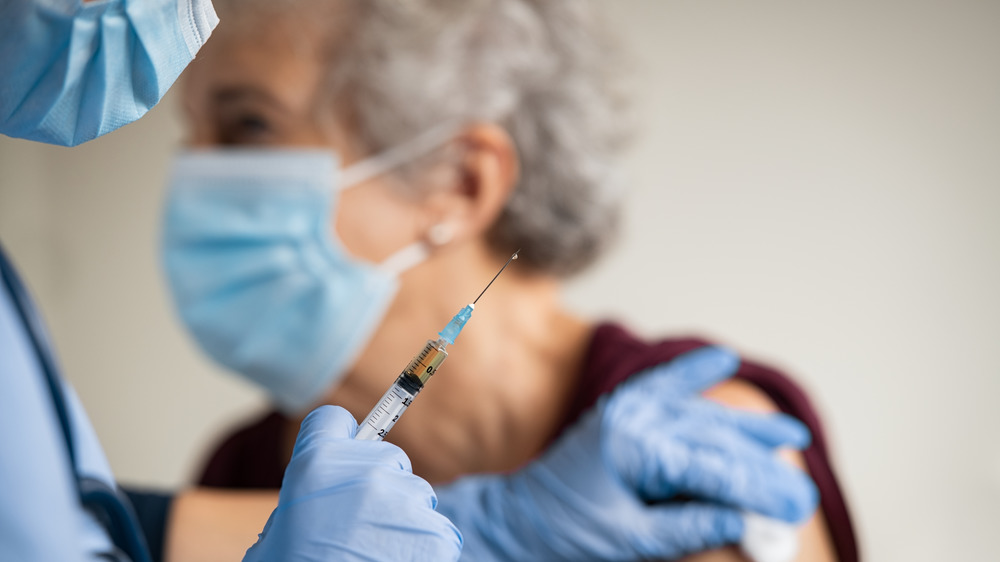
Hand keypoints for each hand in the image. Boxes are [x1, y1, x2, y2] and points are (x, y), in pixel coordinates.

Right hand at [243, 406, 461, 561]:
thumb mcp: (278, 530)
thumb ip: (307, 492)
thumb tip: (331, 482)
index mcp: (314, 465)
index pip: (333, 420)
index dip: (338, 440)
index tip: (342, 458)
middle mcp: (363, 473)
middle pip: (387, 458)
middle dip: (379, 487)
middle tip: (357, 526)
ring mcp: (402, 501)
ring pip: (416, 494)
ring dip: (403, 519)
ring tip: (378, 553)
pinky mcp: (433, 533)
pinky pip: (437, 529)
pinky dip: (424, 548)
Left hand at [434, 347, 817, 560]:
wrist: (515, 519)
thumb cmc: (563, 533)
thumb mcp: (629, 541)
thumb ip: (689, 526)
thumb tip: (745, 520)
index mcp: (636, 448)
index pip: (715, 468)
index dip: (760, 488)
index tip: (797, 506)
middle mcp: (635, 418)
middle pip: (716, 439)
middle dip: (762, 467)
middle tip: (803, 492)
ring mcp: (627, 409)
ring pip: (700, 415)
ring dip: (745, 428)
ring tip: (791, 436)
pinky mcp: (621, 410)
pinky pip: (663, 385)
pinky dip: (692, 373)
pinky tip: (721, 358)